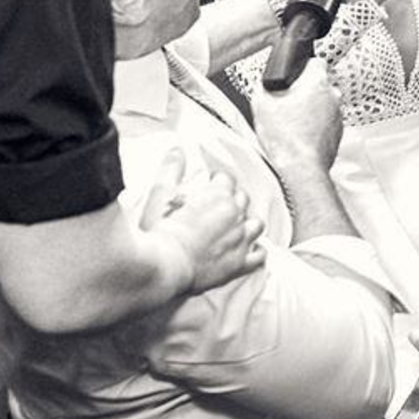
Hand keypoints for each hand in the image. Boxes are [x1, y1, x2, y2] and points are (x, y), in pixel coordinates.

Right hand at [138, 147, 264, 294]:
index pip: (226, 180)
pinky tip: (250, 251)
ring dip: (248, 223)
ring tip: (235, 227)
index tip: (210, 185)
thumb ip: (170, 170)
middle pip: (243, 200)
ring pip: (256, 225)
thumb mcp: (161, 196)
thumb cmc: (159, 232)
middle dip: (233, 200)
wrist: (164, 268)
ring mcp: (240, 241)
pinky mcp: (239, 264)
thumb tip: (177, 150)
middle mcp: (235, 215)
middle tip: (219, 207)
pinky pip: (259, 256)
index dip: (218, 181)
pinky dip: (257, 252)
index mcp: (218, 196)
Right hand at [251, 56, 342, 173]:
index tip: (293, 76)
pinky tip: (299, 134)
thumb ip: (264, 86)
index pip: (316, 61)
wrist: (302, 168)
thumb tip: (265, 83)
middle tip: (287, 103)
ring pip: (322, 104)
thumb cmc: (286, 138)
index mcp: (317, 82)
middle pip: (318, 84)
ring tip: (291, 123)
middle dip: (304, 90)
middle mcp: (333, 95)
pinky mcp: (337, 132)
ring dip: (310, 109)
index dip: (301, 68)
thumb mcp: (262, 104)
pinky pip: (325, 121)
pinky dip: (315, 125)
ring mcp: (338, 114)